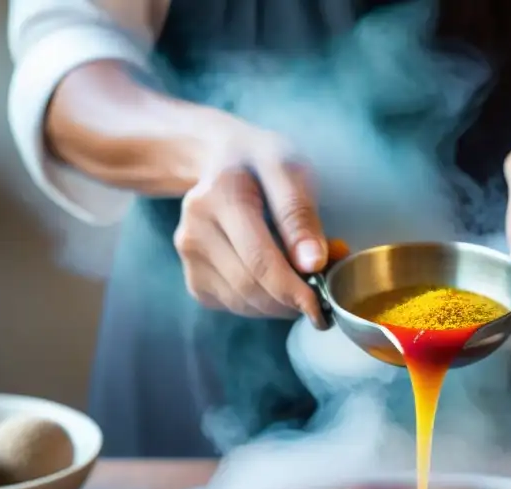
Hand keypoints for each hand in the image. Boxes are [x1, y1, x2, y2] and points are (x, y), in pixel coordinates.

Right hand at [173, 123, 347, 324]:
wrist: (221, 160)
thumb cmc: (261, 163)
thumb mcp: (289, 170)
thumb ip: (301, 215)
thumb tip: (312, 263)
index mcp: (220, 197)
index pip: (259, 260)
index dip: (293, 289)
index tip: (320, 306)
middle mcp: (195, 229)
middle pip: (250, 286)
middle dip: (290, 301)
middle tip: (320, 296)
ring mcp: (189, 255)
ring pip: (241, 302)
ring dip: (278, 306)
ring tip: (301, 285)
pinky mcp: (193, 277)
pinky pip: (232, 305)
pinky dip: (261, 305)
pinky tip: (275, 284)